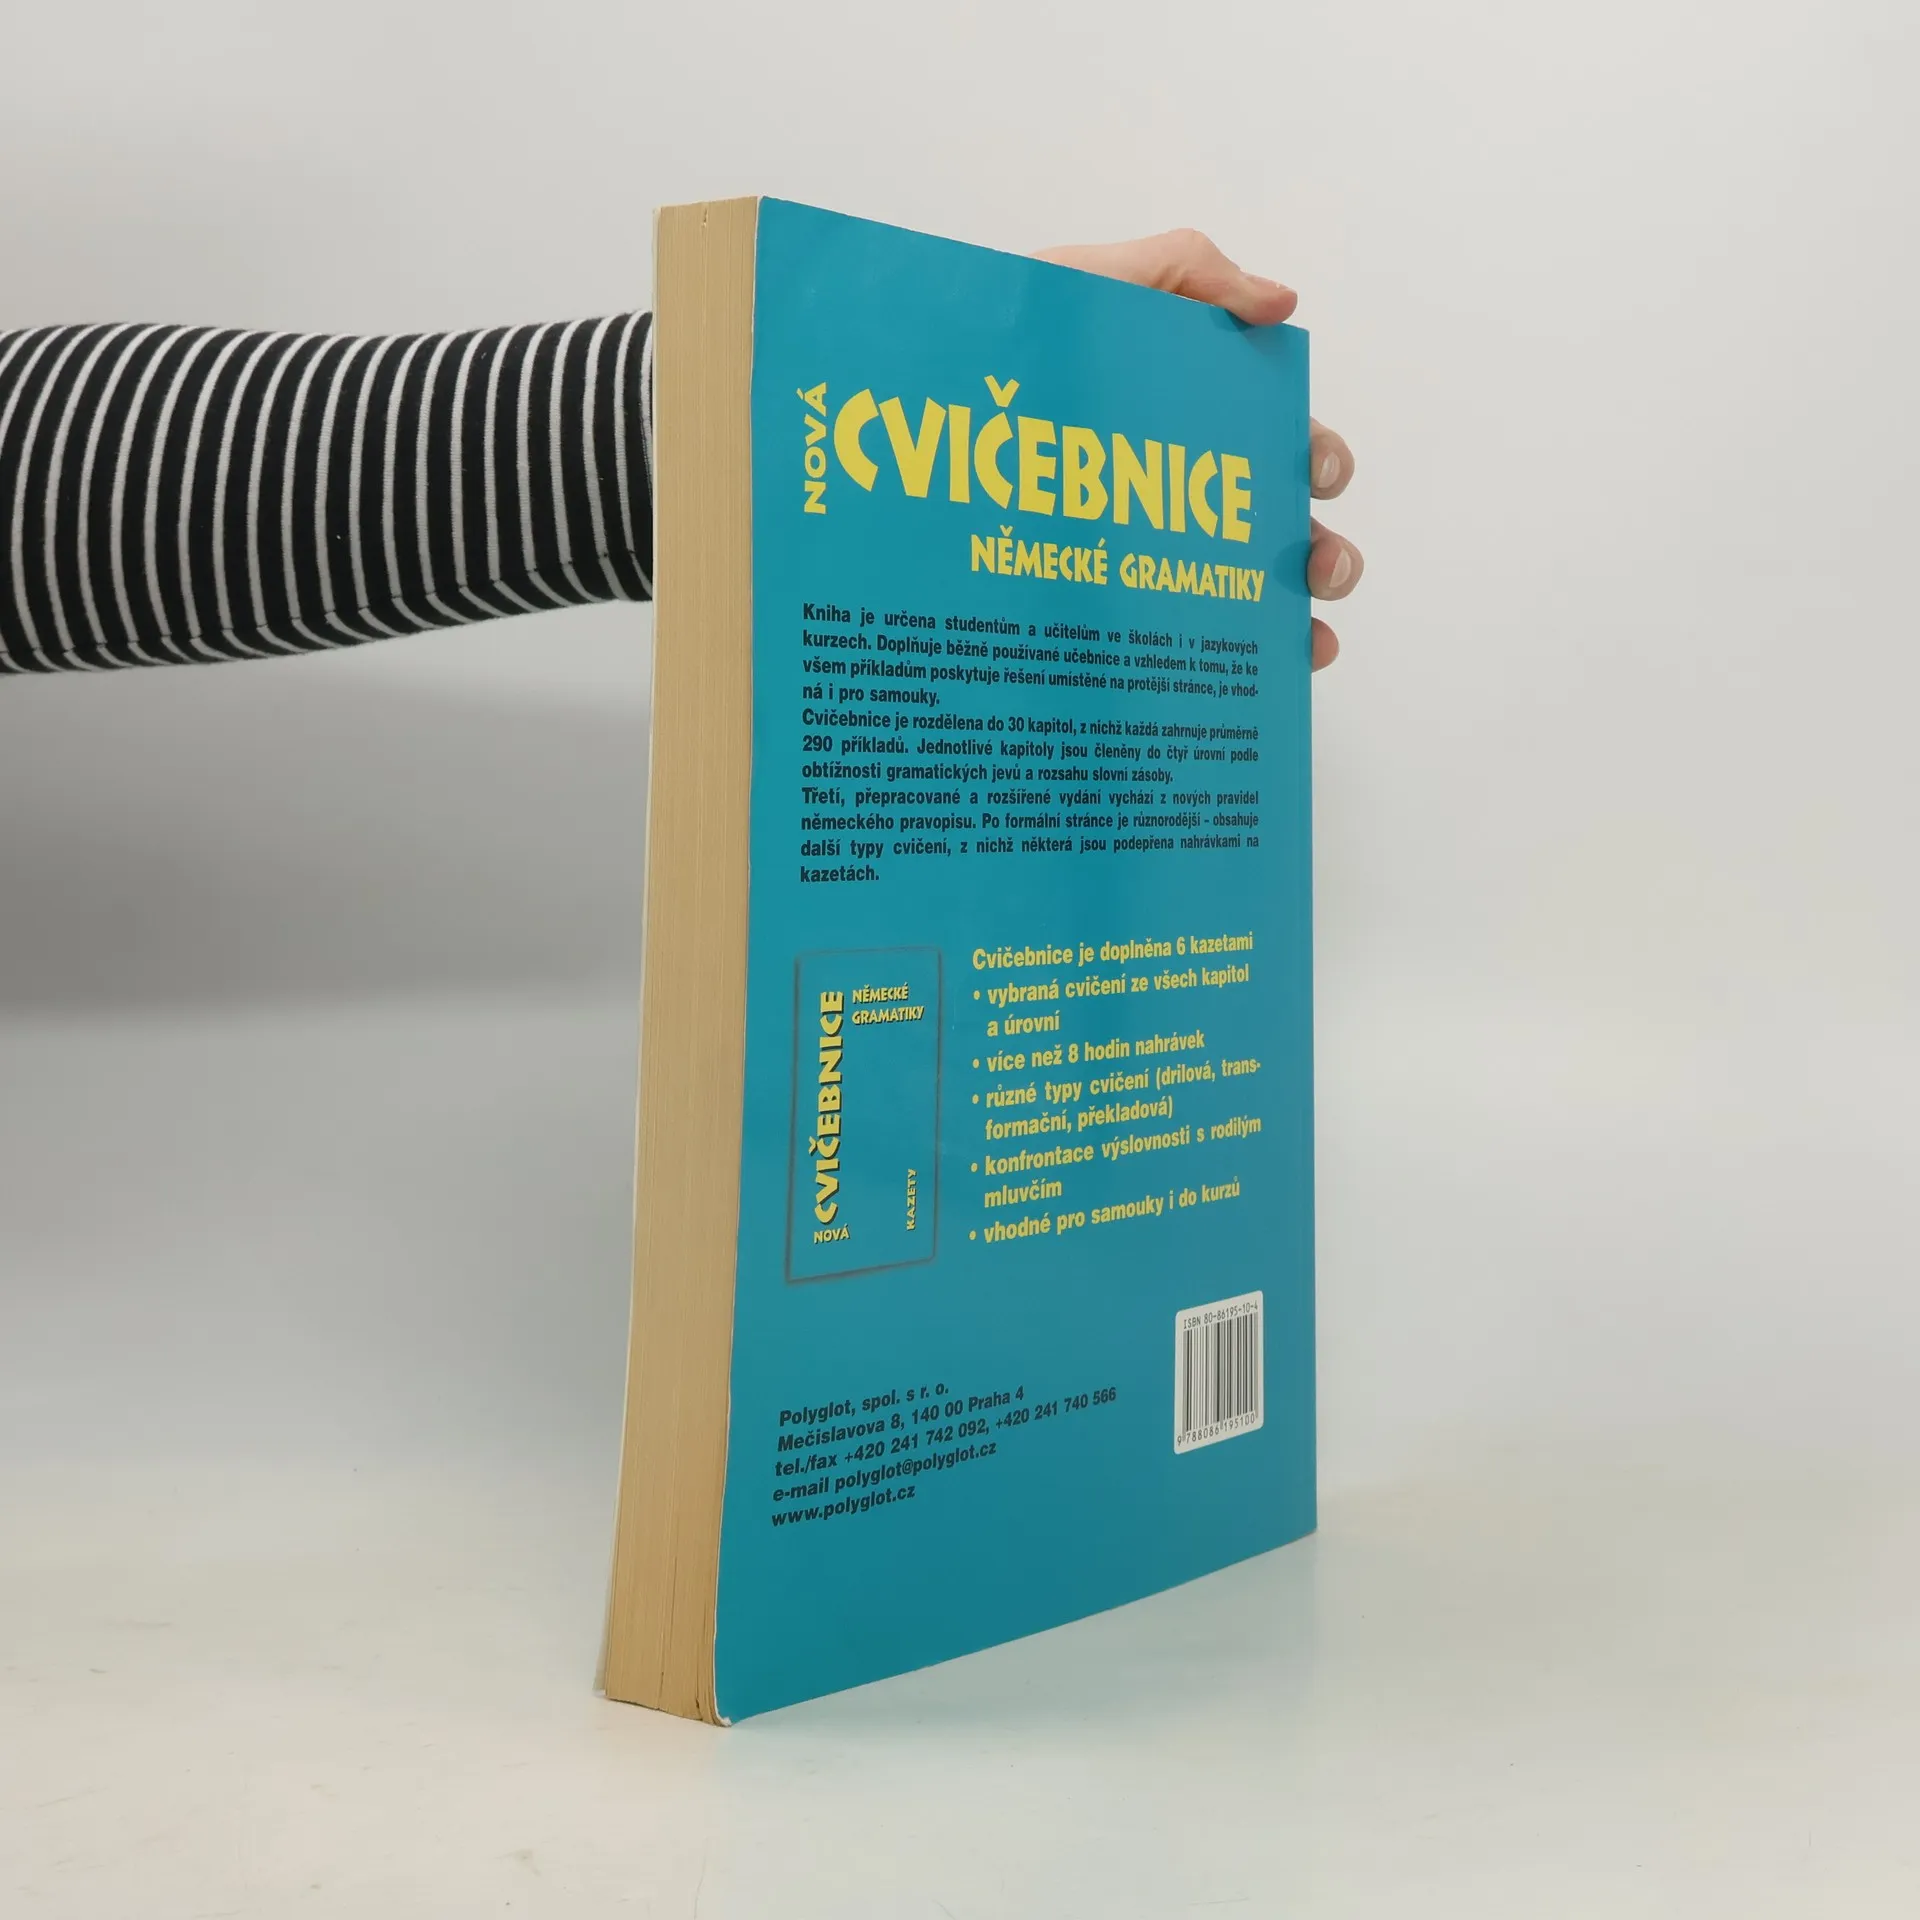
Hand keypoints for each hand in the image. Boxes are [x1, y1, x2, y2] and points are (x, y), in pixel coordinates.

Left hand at [1035, 230, 1359, 669]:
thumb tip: (1282, 303)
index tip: (1317, 474)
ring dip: (1297, 620)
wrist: (904, 420)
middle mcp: (1173, 495)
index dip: (1316, 457)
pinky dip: (1241, 670)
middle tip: (1318, 567)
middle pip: (1278, 529)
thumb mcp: (1088, 284)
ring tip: (1307, 639)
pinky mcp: (1103, 617)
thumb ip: (1185, 273)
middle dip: (1323, 551)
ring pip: (1248, 599)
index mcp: (1183, 418)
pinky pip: (1183, 652)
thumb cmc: (994, 348)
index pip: (1274, 441)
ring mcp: (1142, 560)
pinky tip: (1265, 685)